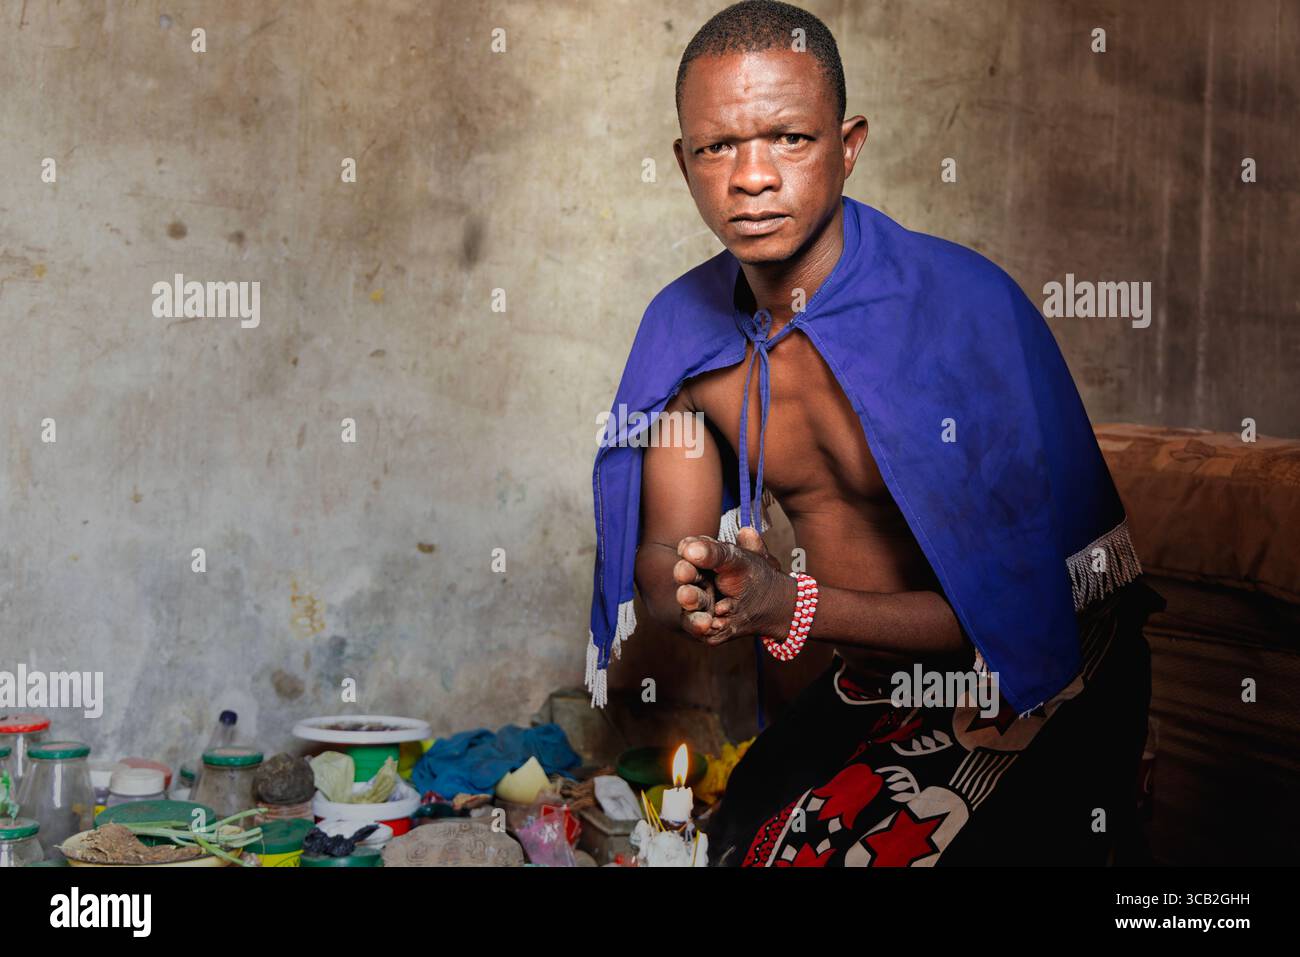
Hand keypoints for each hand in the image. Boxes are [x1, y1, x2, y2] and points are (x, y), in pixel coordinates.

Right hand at [672, 526, 793, 645]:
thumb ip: (746, 547)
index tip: (688, 548)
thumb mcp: (749, 561)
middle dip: (684, 573)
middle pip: (685, 574)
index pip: (692, 550)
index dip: (689, 549)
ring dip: (688, 598)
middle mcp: (697, 580)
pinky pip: (695, 625)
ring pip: (687, 600)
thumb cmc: (753, 576)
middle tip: (684, 571)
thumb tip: (747, 532)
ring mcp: (699, 602)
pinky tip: (708, 622)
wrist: (770, 605)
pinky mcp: (702, 625)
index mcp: (705, 559)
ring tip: (688, 596)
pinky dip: (699, 623)